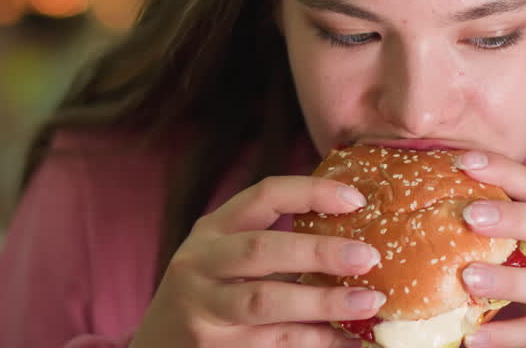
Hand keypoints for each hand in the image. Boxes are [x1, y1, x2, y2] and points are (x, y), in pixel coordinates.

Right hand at [129, 175, 386, 347]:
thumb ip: (273, 244)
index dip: (311, 192)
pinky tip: (350, 339)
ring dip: (323, 301)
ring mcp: (204, 310)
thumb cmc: (208, 293)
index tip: (357, 199)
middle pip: (261, 249)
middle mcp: (201, 264)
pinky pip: (275, 343)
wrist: (157, 347)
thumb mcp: (224, 257)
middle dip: (318, 251)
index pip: (262, 196)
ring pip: (266, 301)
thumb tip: (356, 236)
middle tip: (368, 256)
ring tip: (369, 302)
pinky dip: (317, 340)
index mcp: (212, 230)